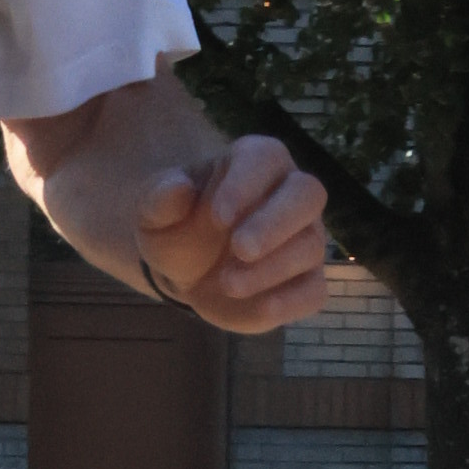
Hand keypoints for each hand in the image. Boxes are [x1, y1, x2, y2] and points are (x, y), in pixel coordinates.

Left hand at [138, 134, 327, 331]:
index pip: (265, 159)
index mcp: (255, 162)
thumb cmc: (176, 226)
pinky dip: (292, 302)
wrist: (186, 266)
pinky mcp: (303, 281)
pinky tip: (263, 309)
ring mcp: (303, 238)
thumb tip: (178, 188)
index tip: (217, 217)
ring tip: (227, 283)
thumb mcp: (154, 210)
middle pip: (307, 195)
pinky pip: (314, 291)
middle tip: (240, 249)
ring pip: (310, 246)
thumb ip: (161, 198)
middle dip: (275, 223)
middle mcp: (289, 194)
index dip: (246, 185)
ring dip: (272, 268)